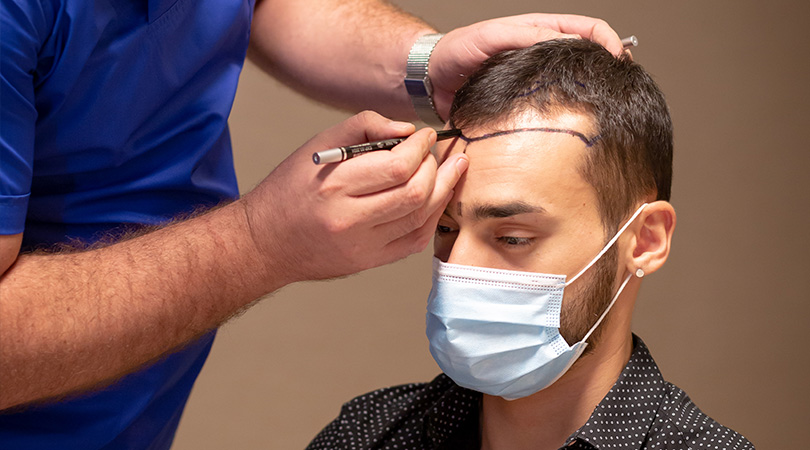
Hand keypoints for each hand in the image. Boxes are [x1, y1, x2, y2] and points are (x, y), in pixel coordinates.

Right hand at [242, 111, 468, 284]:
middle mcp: (350, 219)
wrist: (266, 242)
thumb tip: (406, 130)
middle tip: (434, 154)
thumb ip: (363, 128)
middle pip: (415, 193)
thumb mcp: (318, 146)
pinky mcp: (369, 262)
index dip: (421, 148)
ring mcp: (362, 246)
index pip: (398, 166)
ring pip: (421, 218)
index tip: (425, 135)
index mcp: (335, 185)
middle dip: (435, 167)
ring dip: (443, 190)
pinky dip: (432, 217)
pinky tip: (436, 199)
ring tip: (450, 171)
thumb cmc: (290, 190)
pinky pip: (414, 241)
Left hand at [428, 14, 623, 118]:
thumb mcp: (492, 36)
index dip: (608, 40)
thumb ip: (525, 36)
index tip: (617, 58)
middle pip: (589, 55)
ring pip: (574, 82)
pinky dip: (568, 110)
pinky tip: (574, 119)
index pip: (587, 28)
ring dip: (593, 89)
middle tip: (622, 82)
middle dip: (610, 65)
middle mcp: (542, 54)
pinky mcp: (524, 102)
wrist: (432, 78)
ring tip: (607, 101)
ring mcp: (535, 79)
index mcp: (540, 30)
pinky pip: (553, 105)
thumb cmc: (457, 50)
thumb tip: (561, 40)